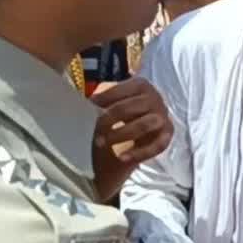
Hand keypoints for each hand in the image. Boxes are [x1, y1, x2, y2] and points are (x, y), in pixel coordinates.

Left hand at [90, 77, 174, 200]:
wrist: (133, 138)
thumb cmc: (118, 116)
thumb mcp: (109, 103)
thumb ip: (99, 98)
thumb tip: (75, 100)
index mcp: (140, 85)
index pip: (121, 90)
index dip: (103, 100)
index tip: (87, 109)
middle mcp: (155, 98)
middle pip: (131, 106)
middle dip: (110, 119)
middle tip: (93, 131)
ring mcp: (163, 117)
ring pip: (145, 124)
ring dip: (122, 134)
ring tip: (103, 143)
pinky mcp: (166, 137)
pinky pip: (157, 145)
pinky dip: (139, 152)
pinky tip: (122, 158)